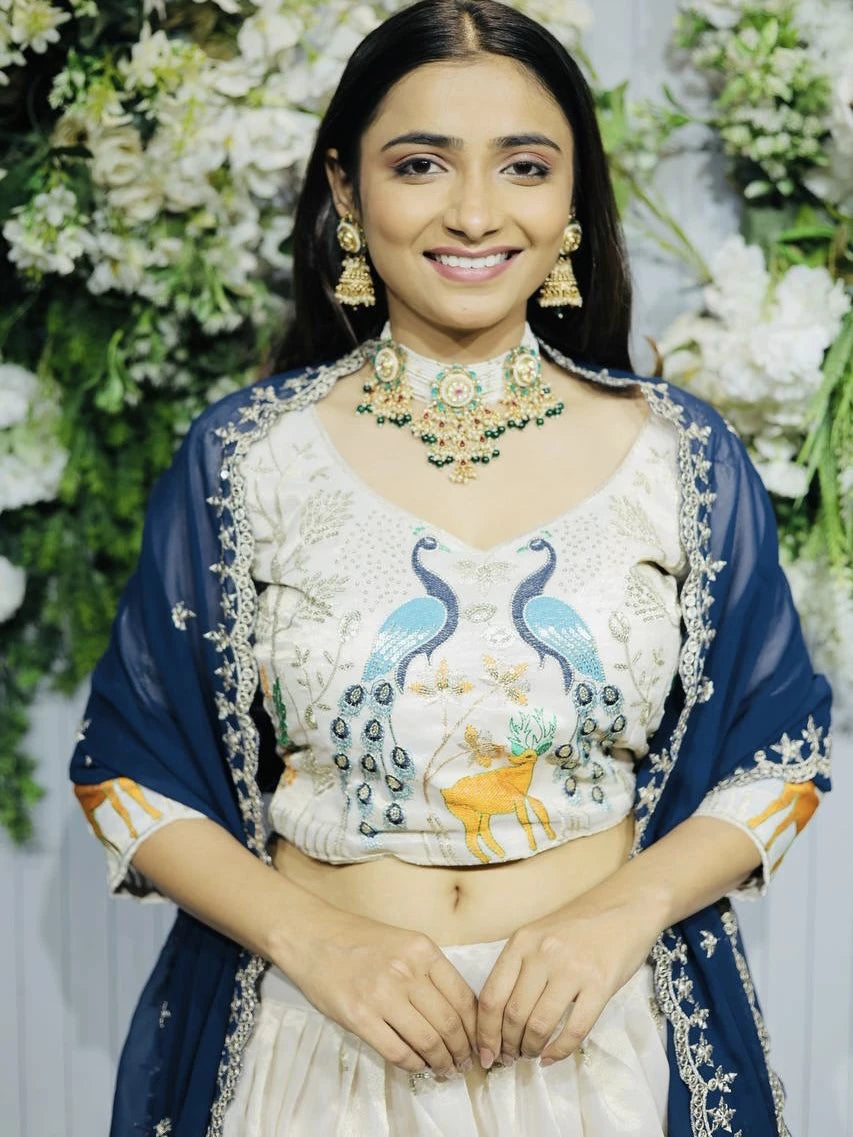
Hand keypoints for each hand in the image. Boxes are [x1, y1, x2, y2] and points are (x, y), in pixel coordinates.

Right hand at [283, 906, 477, 1076]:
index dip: (475, 1027)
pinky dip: (413, 1065)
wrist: (312, 937)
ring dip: (441, 1062)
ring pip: (428, 1041)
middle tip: (463, 1062)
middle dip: (462, 1050)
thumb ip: (429, 971)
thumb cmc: (358, 939)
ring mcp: (382, 995)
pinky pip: (397, 1052)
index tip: (476, 1040)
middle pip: (449, 1023)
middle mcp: (407, 971)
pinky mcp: (359, 1017)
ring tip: (444, 1069)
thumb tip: (457, 1011)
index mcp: (423, 950)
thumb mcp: (404, 942)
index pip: (463, 997)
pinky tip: (417, 1065)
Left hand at [476, 889, 663, 1068]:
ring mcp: (572, 969)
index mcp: (521, 942)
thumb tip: (497, 1018)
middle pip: (513, 1014)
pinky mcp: (600, 984)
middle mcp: (542, 954)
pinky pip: (575, 1029)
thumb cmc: (578, 925)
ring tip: (530, 1055)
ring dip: (531, 1049)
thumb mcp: (538, 935)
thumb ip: (518, 967)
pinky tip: (552, 1057)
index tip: (486, 1052)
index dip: (484, 1031)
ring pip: (540, 1025)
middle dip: (508, 1045)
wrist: (624, 906)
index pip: (492, 995)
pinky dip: (559, 1051)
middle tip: (510, 1057)